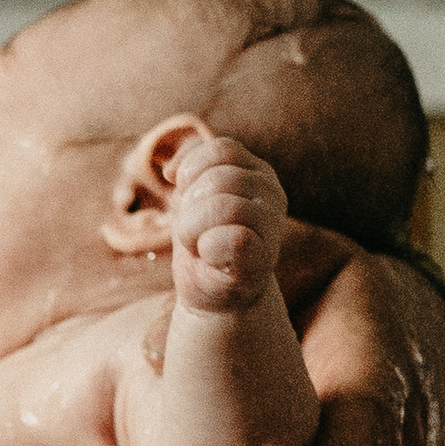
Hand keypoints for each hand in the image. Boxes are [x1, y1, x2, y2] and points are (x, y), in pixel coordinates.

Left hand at [170, 132, 286, 314]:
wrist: (214, 296)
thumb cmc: (203, 242)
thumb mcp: (191, 195)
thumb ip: (188, 166)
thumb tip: (172, 171)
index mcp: (257, 172)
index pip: (222, 149)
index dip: (192, 172)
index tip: (188, 199)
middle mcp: (271, 193)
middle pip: (219, 178)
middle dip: (190, 206)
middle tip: (192, 231)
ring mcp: (273, 226)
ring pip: (224, 205)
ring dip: (193, 228)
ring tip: (198, 245)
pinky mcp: (265, 259)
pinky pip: (236, 239)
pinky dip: (209, 248)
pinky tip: (210, 258)